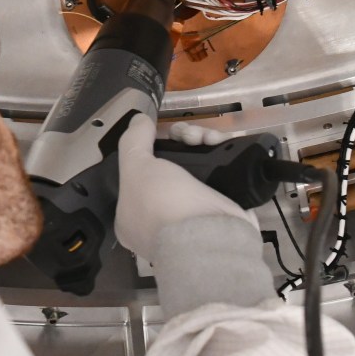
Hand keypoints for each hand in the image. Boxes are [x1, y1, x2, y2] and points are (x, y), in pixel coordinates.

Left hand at [114, 115, 255, 262]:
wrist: (209, 235)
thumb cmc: (162, 205)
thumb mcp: (136, 168)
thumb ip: (133, 141)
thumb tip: (139, 120)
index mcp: (135, 214)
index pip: (138, 175)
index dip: (147, 149)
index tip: (156, 134)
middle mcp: (163, 215)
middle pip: (170, 164)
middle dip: (178, 141)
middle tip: (185, 135)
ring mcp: (194, 212)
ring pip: (196, 164)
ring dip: (200, 141)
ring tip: (206, 138)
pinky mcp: (222, 205)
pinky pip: (219, 171)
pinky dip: (220, 153)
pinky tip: (218, 143)